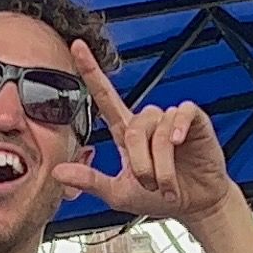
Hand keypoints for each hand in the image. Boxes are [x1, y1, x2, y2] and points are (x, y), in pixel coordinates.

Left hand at [51, 40, 237, 225]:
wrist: (194, 205)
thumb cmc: (158, 197)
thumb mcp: (119, 193)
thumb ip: (90, 181)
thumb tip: (57, 171)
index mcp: (127, 133)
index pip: (105, 96)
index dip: (91, 71)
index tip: (76, 47)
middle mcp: (147, 122)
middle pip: (134, 130)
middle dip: (141, 164)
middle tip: (152, 185)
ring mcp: (170, 119)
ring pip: (157, 131)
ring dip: (161, 163)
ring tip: (167, 182)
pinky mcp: (193, 120)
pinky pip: (182, 114)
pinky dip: (179, 129)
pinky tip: (180, 143)